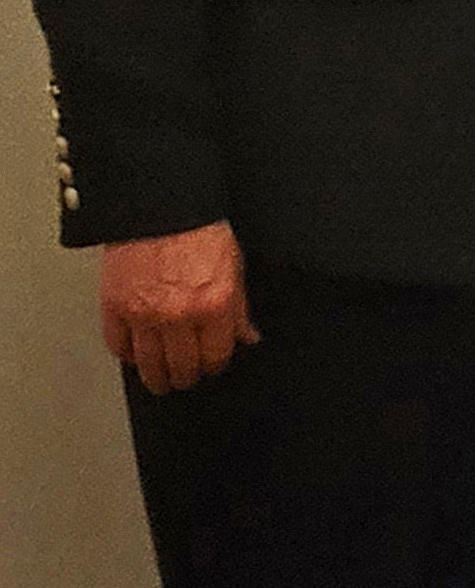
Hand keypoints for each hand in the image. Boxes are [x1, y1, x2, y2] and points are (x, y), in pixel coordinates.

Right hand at [100, 222, 257, 394]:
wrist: (160, 206)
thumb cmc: (200, 229)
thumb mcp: (235, 266)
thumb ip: (239, 308)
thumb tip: (247, 336)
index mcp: (214, 305)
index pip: (215, 356)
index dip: (213, 366)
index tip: (211, 368)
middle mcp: (179, 315)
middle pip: (182, 367)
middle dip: (186, 378)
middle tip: (186, 379)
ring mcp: (144, 314)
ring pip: (149, 364)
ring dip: (156, 377)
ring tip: (161, 381)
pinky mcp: (114, 307)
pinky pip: (119, 345)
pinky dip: (128, 354)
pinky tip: (136, 356)